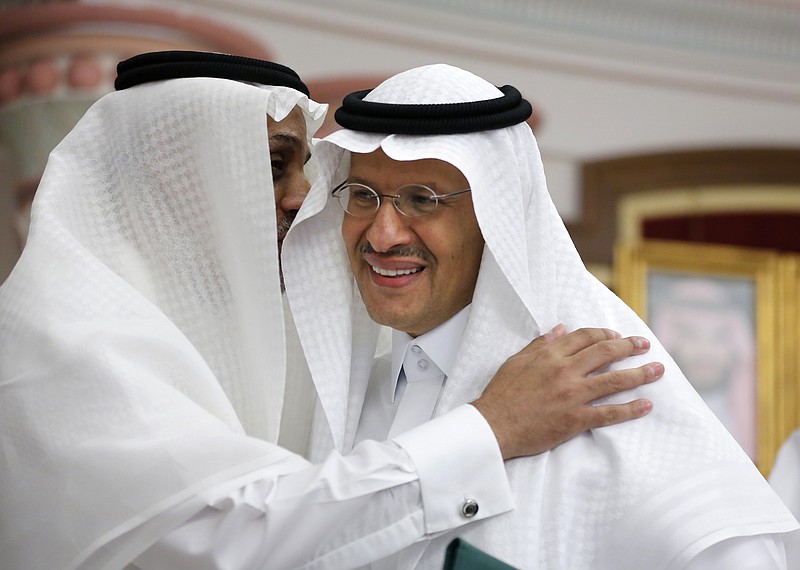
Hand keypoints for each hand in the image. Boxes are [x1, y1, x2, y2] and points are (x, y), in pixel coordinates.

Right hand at [471, 325, 662, 459]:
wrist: (493, 425)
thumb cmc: (501, 394)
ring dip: (639, 374)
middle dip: (629, 347)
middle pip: (605, 353)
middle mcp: (564, 371)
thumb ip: (540, 344)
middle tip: (644, 344)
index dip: (604, 334)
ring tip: (657, 370)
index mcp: (549, 355)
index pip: (584, 337)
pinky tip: (646, 405)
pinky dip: (630, 409)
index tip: (617, 335)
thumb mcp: (516, 361)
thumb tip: (560, 329)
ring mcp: (571, 395)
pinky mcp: (574, 420)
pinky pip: (608, 413)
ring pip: (613, 381)